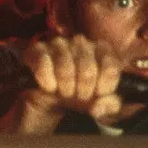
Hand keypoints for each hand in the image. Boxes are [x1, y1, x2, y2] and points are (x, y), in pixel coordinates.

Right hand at [0, 34, 123, 133]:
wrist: (50, 101)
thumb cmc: (79, 96)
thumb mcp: (100, 105)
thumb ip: (110, 106)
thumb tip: (99, 106)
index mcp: (102, 49)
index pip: (110, 67)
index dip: (104, 88)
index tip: (96, 96)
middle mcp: (81, 41)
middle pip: (87, 70)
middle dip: (82, 91)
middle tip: (77, 96)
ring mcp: (58, 43)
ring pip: (65, 69)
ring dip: (64, 89)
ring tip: (64, 93)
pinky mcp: (37, 49)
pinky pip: (43, 65)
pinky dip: (47, 82)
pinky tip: (49, 87)